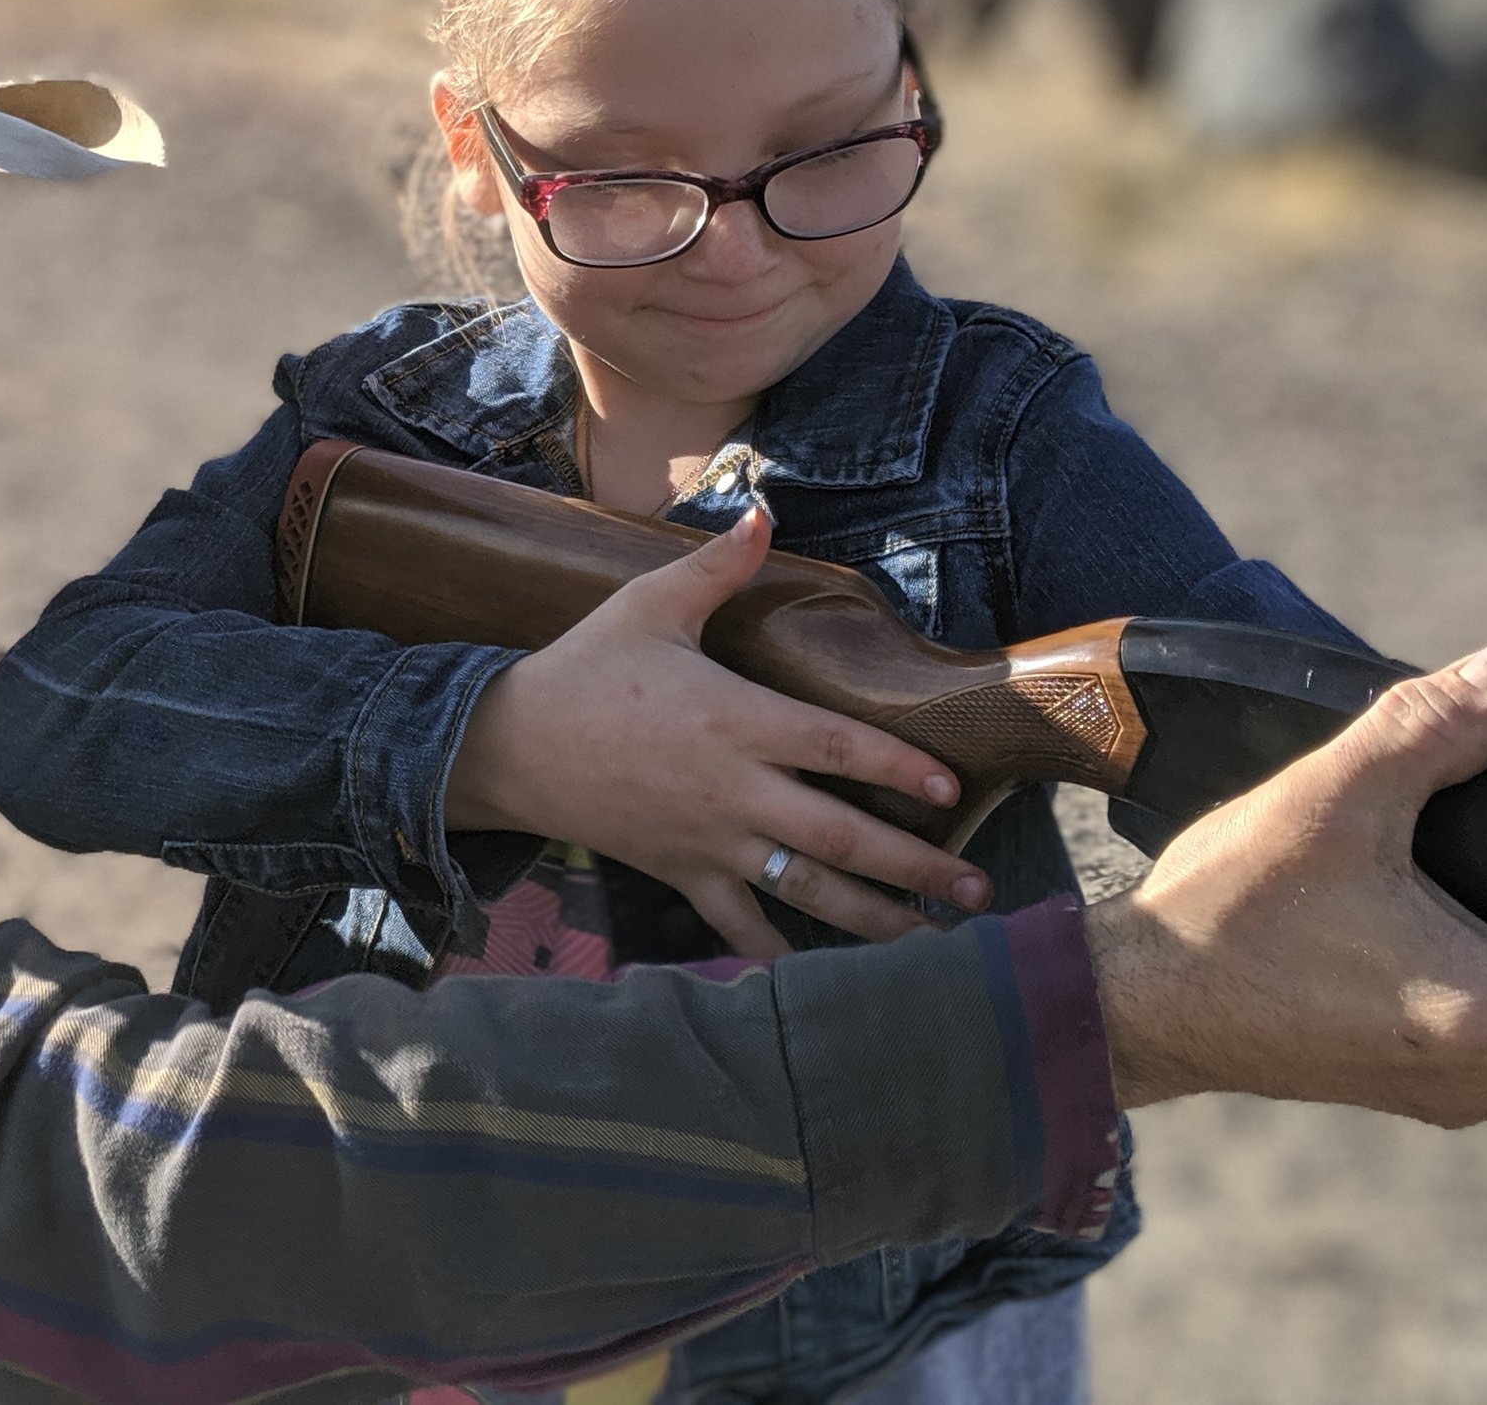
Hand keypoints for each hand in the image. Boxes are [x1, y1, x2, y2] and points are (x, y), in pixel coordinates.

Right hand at [445, 507, 990, 956]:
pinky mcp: (679, 873)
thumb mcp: (646, 605)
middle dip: (917, 868)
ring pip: (805, 889)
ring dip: (874, 919)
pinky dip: (776, 953)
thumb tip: (762, 511)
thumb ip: (715, 568)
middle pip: (843, 836)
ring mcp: (708, 840)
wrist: (509, 743)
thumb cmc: (584, 668)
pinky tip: (819, 975)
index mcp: (737, 719)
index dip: (901, 770)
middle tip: (977, 891)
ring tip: (931, 939)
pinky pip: (737, 925)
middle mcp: (734, 789)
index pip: (840, 747)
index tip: (952, 791)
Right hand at [1089, 638, 1486, 1123]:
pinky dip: (1473, 972)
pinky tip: (1422, 925)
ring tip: (1438, 887)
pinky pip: (1486, 1031)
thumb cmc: (1223, 913)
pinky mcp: (1422, 1088)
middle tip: (1450, 858)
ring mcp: (1459, 1090)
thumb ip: (1439, 724)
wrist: (1134, 997)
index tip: (1459, 853)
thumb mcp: (1330, 797)